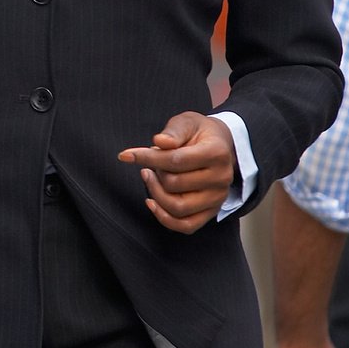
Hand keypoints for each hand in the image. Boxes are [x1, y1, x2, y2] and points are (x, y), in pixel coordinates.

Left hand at [118, 111, 238, 233]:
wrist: (222, 146)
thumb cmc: (199, 133)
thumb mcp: (187, 122)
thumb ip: (173, 131)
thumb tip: (159, 142)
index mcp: (217, 153)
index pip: (176, 160)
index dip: (147, 157)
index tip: (126, 155)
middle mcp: (221, 179)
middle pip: (174, 184)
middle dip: (154, 173)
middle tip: (151, 163)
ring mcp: (217, 198)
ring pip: (177, 208)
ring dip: (155, 194)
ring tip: (150, 177)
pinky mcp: (212, 212)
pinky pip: (186, 225)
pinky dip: (164, 218)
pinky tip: (151, 201)